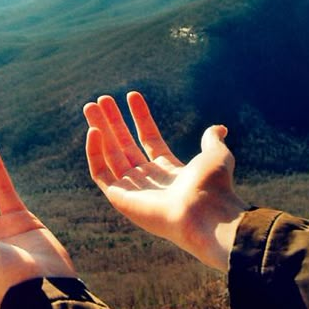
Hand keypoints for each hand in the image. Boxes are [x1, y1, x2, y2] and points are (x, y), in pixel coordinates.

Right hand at [83, 92, 249, 271]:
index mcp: (169, 170)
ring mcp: (132, 189)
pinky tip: (94, 130)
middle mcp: (148, 180)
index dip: (140, 116)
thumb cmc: (212, 187)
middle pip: (124, 145)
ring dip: (99, 129)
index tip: (131, 95)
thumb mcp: (215, 156)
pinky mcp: (119, 198)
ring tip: (90, 106)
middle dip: (113, 121)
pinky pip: (100, 173)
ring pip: (109, 154)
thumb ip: (211, 140)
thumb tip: (219, 128)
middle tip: (102, 99)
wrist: (203, 213)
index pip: (148, 138)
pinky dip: (94, 152)